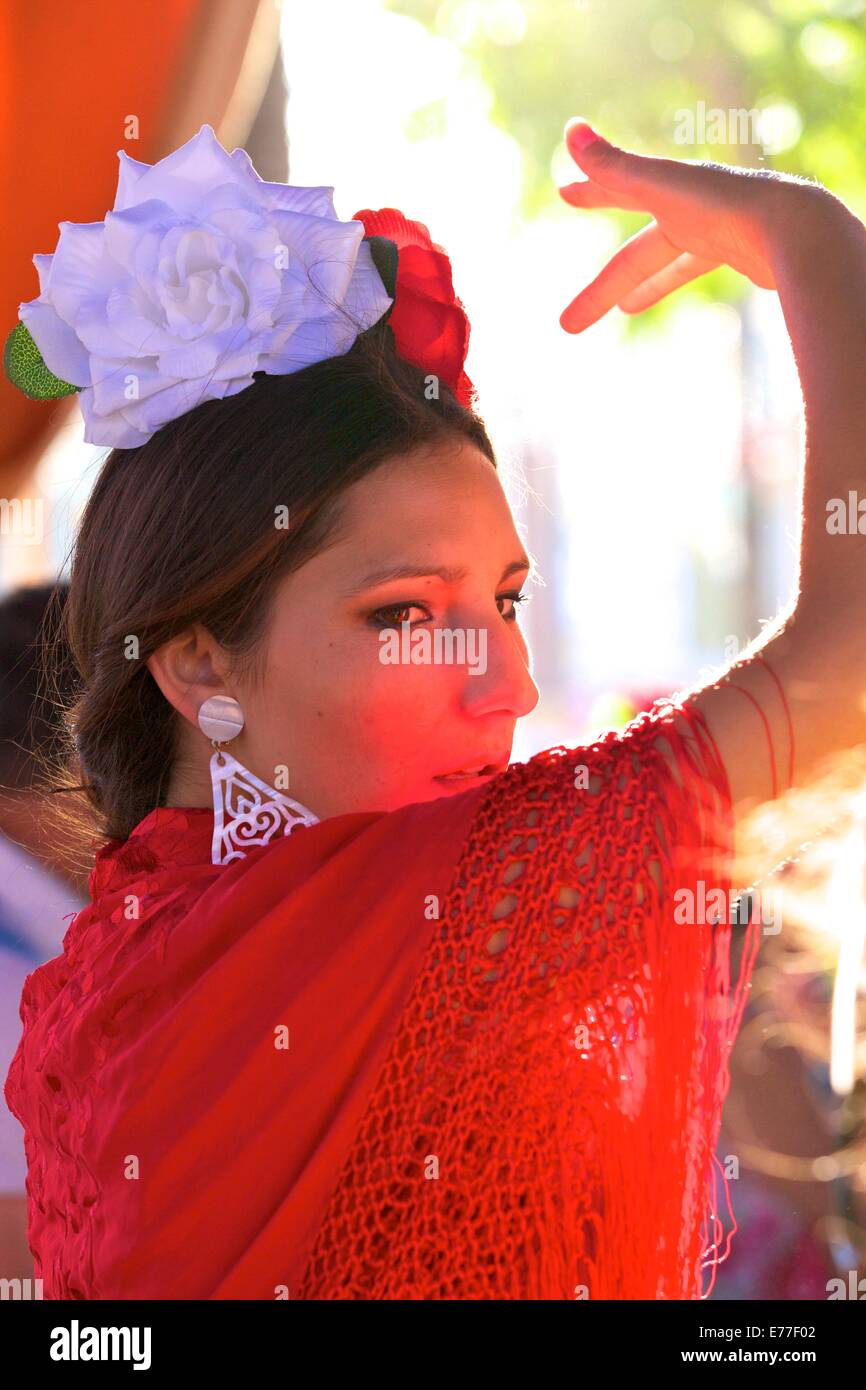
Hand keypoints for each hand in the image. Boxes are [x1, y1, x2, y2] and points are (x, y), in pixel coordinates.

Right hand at [558, 119, 837, 331]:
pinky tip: (676, 297)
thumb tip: (570, 130)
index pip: (622, 187)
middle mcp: (692, 207)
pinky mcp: (738, 256)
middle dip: (603, 282)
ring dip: (639, 287)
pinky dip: (673, 286)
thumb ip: (615, 166)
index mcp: (672, 187)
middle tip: (569, 316)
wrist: (794, 231)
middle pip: (638, 251)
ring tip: (621, 311)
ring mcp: (716, 232)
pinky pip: (694, 273)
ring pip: (666, 265)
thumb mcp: (663, 186)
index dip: (593, 189)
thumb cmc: (728, 205)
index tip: (564, 192)